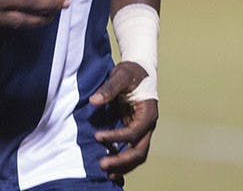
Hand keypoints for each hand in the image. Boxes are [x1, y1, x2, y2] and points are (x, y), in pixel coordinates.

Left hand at [90, 61, 157, 180]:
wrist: (139, 69)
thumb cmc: (131, 71)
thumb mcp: (121, 75)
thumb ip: (109, 89)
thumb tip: (94, 101)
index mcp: (148, 112)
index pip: (133, 133)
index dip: (116, 137)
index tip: (97, 136)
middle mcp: (148, 125)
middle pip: (139, 151)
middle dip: (121, 161)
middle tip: (102, 165)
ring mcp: (143, 130)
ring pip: (138, 155)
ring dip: (123, 165)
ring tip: (106, 173)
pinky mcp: (136, 131)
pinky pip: (132, 150)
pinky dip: (123, 160)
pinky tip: (110, 167)